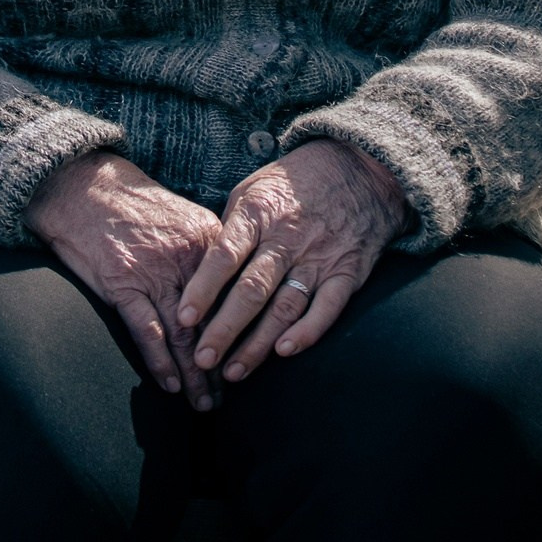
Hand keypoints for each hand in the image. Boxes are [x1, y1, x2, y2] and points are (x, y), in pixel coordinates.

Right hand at [27, 151, 224, 409]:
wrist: (83, 186)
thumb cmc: (131, 203)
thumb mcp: (182, 216)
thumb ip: (206, 250)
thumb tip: (228, 286)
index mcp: (209, 238)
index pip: (236, 294)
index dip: (245, 330)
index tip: (251, 357)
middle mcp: (188, 257)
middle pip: (215, 319)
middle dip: (225, 361)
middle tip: (231, 392)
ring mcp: (155, 272)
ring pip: (184, 334)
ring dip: (196, 374)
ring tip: (205, 403)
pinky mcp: (123, 284)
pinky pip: (147, 332)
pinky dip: (160, 363)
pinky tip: (171, 385)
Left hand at [179, 139, 405, 382]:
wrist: (359, 170)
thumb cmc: (294, 182)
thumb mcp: (253, 189)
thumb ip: (231, 228)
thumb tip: (202, 268)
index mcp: (258, 213)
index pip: (224, 256)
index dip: (203, 289)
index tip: (183, 318)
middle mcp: (287, 238)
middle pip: (251, 290)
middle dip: (224, 329)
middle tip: (202, 359)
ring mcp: (319, 257)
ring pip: (284, 307)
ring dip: (257, 344)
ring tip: (233, 371)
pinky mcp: (346, 273)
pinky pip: (327, 309)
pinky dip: (307, 332)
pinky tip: (283, 352)